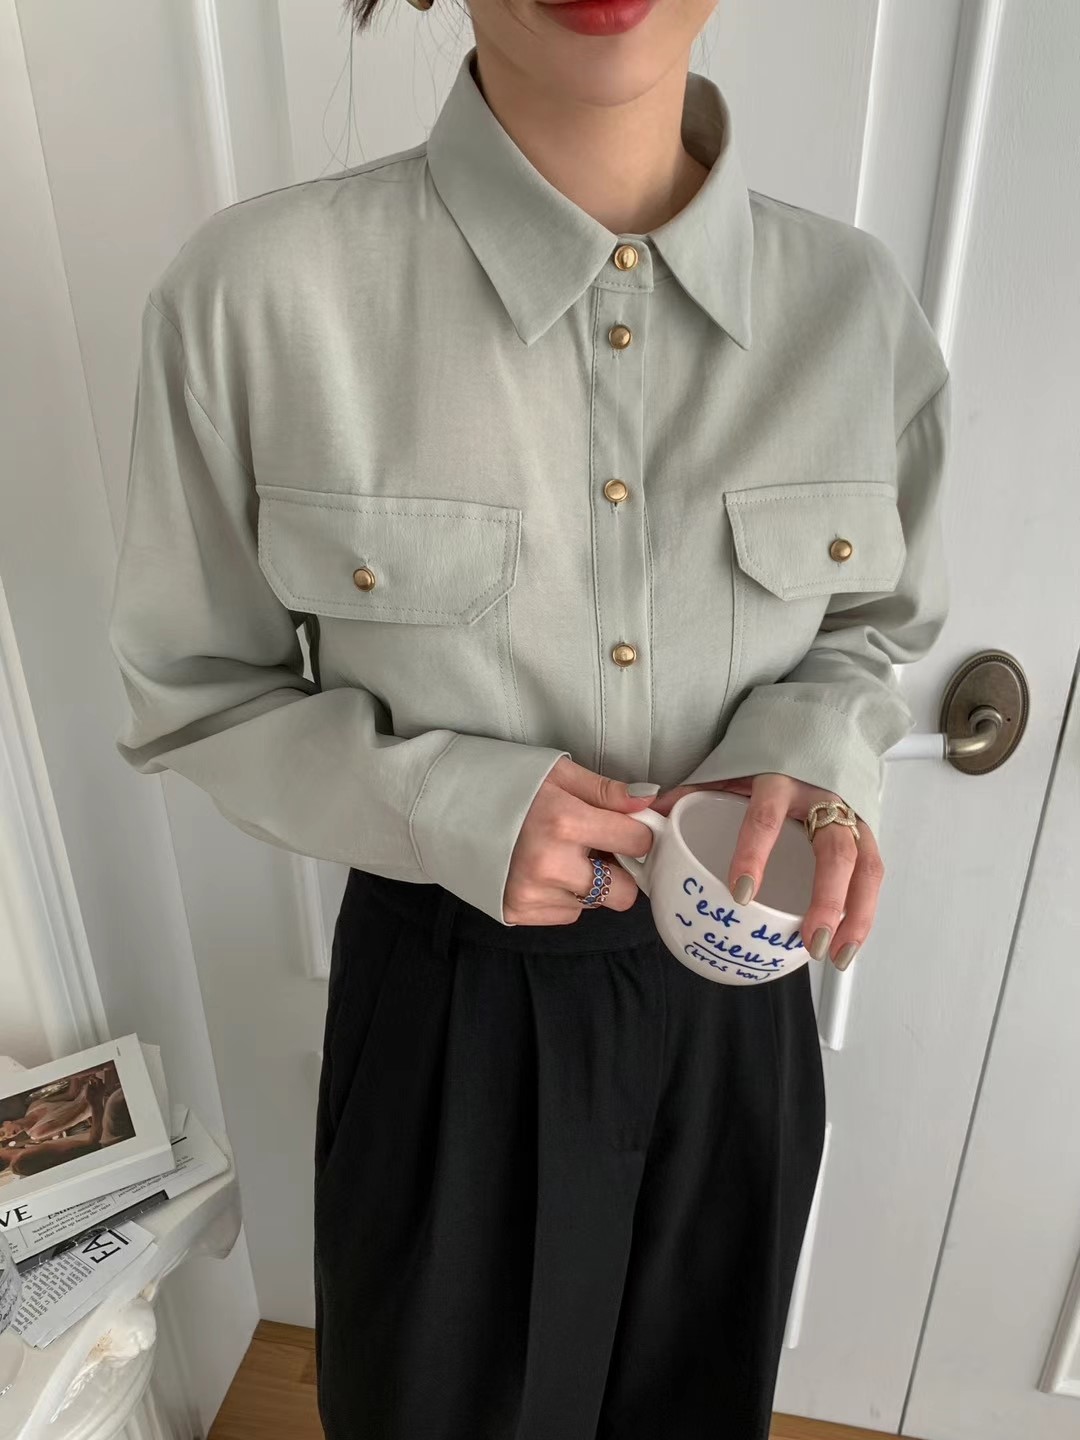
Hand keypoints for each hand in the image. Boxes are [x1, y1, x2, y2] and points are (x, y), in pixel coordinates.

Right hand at [505, 756, 657, 924]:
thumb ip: (606, 791)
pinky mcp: (518, 911)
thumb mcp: (557, 773)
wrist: (444, 807)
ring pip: (594, 904)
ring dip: (588, 884)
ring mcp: (533, 893)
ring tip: (560, 855)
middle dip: (620, 873)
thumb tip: (649, 801)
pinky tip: (542, 871)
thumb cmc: (504, 783)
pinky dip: (563, 895)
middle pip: (624, 893)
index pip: (637, 842)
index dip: (637, 834)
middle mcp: (550, 864)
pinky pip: (567, 913)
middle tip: (596, 849)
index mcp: (564, 821)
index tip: (626, 829)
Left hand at [649, 773, 882, 969]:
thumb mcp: (726, 768)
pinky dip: (864, 911)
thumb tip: (643, 824)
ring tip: (836, 956)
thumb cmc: (766, 756)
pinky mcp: (866, 828)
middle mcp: (821, 798)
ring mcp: (849, 813)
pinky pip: (872, 872)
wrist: (814, 724)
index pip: (765, 818)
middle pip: (833, 851)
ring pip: (864, 866)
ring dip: (854, 915)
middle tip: (809, 941)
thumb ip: (688, 795)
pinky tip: (849, 943)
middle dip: (825, 900)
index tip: (741, 892)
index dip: (754, 854)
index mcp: (778, 781)